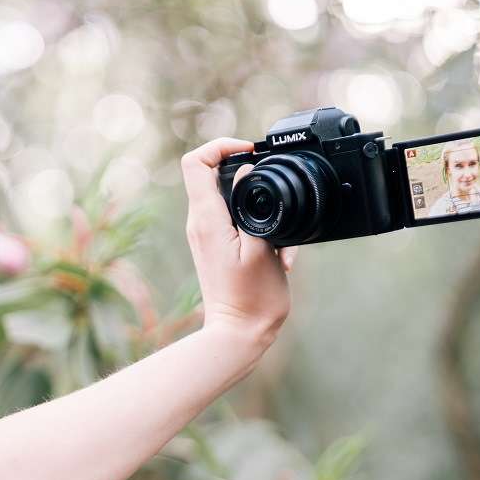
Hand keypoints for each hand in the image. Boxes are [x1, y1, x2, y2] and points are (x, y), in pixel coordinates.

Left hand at [179, 138, 296, 344]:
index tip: (250, 152)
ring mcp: (207, 234)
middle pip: (213, 174)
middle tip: (275, 186)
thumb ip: (254, 206)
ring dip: (261, 205)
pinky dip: (262, 226)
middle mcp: (200, 223)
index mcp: (207, 218)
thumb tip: (249, 173)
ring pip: (231, 198)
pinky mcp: (219, 246)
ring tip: (282, 236)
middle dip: (249, 174)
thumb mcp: (262, 247)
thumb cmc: (252, 298)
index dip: (221, 146)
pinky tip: (280, 253)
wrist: (239, 333)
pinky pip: (239, 220)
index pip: (196, 162)